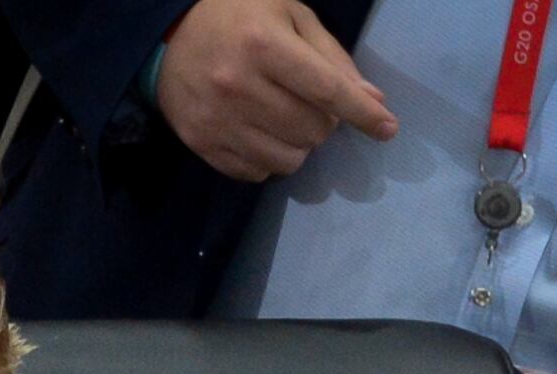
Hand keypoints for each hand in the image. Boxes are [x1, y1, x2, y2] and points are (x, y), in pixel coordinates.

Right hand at [155, 0, 396, 181]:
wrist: (169, 35)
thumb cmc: (241, 16)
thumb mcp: (292, 17)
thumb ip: (332, 58)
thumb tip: (371, 100)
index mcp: (264, 45)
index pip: (327, 90)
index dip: (362, 113)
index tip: (387, 129)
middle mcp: (238, 86)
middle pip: (311, 130)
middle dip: (325, 123)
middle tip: (312, 107)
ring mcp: (216, 120)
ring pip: (286, 159)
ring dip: (299, 146)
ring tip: (287, 123)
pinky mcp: (200, 144)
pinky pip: (254, 173)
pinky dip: (269, 160)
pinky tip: (262, 136)